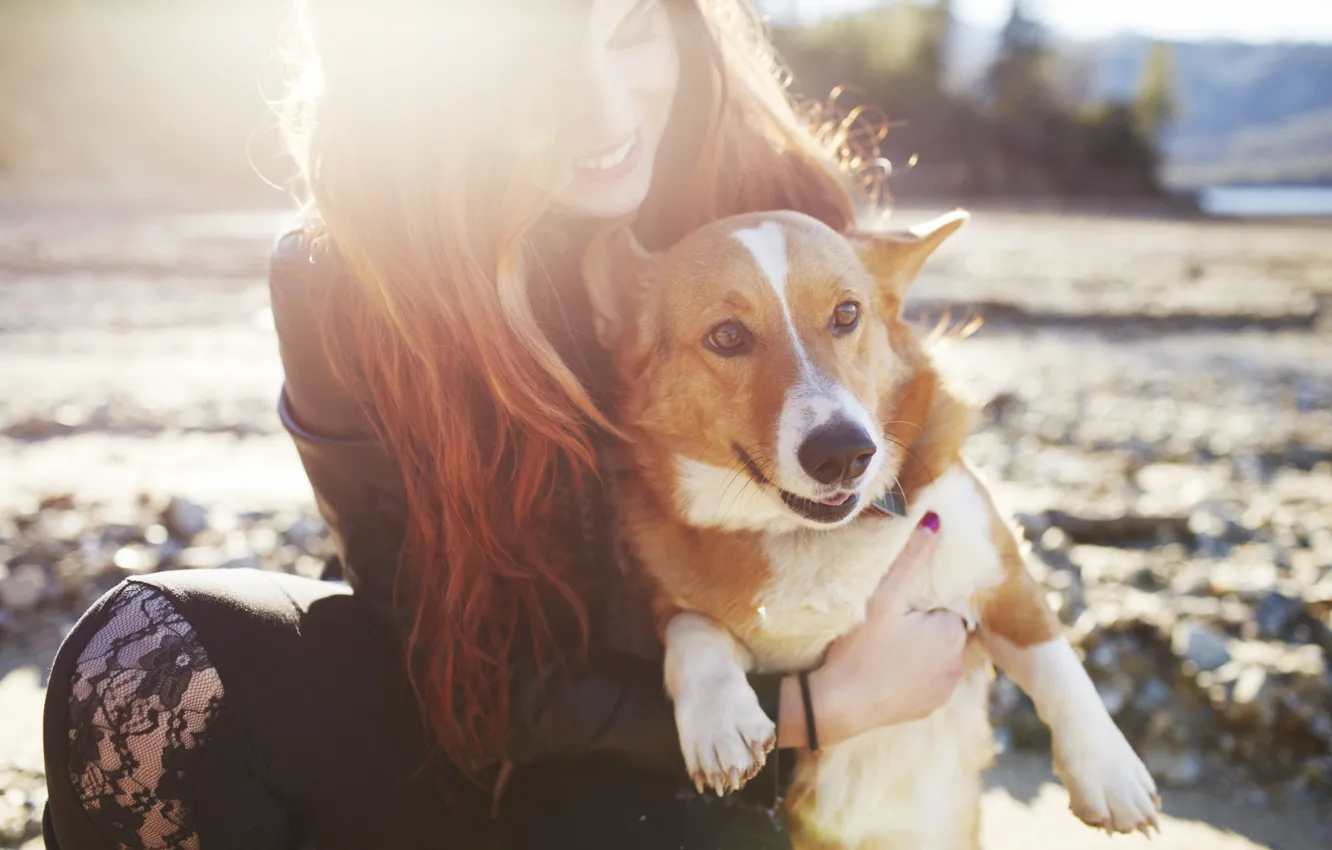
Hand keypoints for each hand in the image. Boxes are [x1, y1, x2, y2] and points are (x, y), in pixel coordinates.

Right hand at [777, 513, 967, 748]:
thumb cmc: (860, 647)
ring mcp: (942, 691)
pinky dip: (911, 675)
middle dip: (922, 626)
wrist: (836, 706)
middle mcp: (958, 664)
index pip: (945, 606)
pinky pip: (925, 683)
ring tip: (882, 647)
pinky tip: (884, 670)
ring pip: (935, 657)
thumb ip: (913, 556)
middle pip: (942, 631)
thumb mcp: (885, 595)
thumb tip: (937, 519)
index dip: (920, 604)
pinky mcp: (926, 710)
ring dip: (918, 650)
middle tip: (885, 624)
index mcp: (953, 632)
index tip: (895, 608)